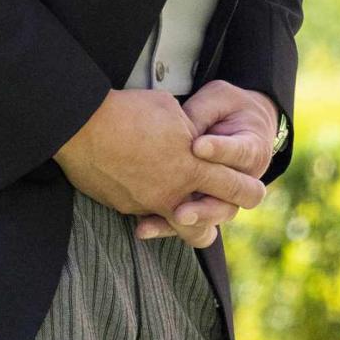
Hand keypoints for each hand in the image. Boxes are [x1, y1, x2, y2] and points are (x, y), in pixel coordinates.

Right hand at [53, 88, 266, 248]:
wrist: (84, 126)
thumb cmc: (129, 111)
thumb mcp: (169, 110)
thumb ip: (189, 129)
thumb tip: (192, 139)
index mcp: (192, 165)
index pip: (234, 186)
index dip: (248, 189)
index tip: (255, 190)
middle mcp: (173, 192)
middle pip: (210, 222)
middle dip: (221, 215)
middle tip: (226, 208)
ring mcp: (148, 204)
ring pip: (179, 229)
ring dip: (187, 222)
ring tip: (187, 211)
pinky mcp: (126, 207)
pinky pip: (146, 214)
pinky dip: (152, 207)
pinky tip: (145, 186)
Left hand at [133, 81, 277, 244]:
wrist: (240, 123)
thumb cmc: (227, 107)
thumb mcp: (219, 99)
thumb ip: (202, 114)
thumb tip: (179, 127)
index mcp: (252, 148)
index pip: (239, 152)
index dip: (219, 149)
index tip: (197, 146)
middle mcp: (244, 180)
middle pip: (230, 200)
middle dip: (205, 206)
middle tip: (182, 208)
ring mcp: (225, 197)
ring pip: (211, 217)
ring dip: (188, 220)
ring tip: (168, 219)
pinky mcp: (204, 204)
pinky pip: (190, 223)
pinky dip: (167, 225)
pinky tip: (145, 227)